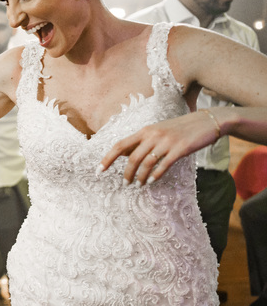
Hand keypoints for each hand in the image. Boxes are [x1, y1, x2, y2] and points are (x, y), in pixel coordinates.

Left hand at [99, 111, 220, 184]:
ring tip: (138, 184)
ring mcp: (167, 141)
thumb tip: (125, 155)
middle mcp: (153, 135)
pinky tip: (152, 181)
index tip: (99, 170)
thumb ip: (142, 142)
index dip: (107, 158)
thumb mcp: (158, 131)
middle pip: (132, 157)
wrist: (207, 121)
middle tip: (125, 183)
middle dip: (126, 173)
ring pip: (147, 163)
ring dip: (141, 176)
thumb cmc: (180, 128)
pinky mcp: (180, 148)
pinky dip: (156, 175)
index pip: (120, 145)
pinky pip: (164, 164)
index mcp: (145, 131)